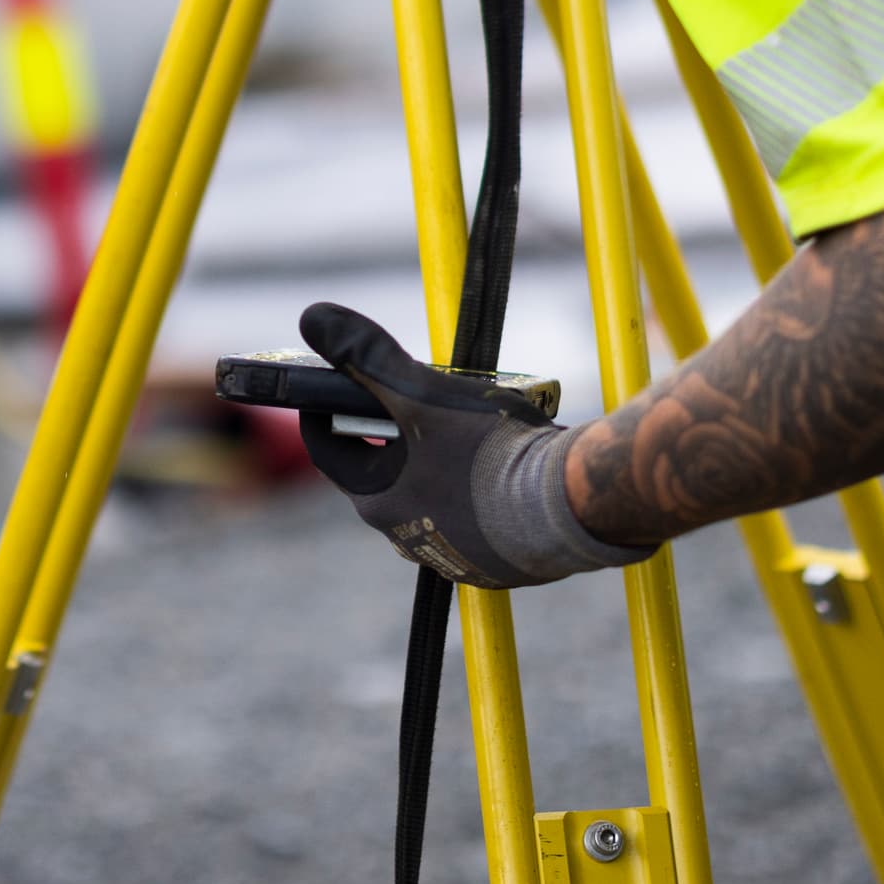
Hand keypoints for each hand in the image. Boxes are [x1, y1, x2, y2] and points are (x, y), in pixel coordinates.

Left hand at [296, 302, 651, 589]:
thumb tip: (313, 317)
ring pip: (431, 496)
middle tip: (420, 397)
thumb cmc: (492, 452)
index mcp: (380, 504)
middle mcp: (408, 540)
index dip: (327, 410)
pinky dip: (478, 493)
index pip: (332, 451)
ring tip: (470, 428)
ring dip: (438, 464)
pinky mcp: (495, 565)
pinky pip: (474, 521)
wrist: (569, 506)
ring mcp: (454, 557)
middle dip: (395, 432)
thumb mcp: (423, 393)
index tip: (335, 382)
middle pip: (384, 471)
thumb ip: (367, 356)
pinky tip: (504, 467)